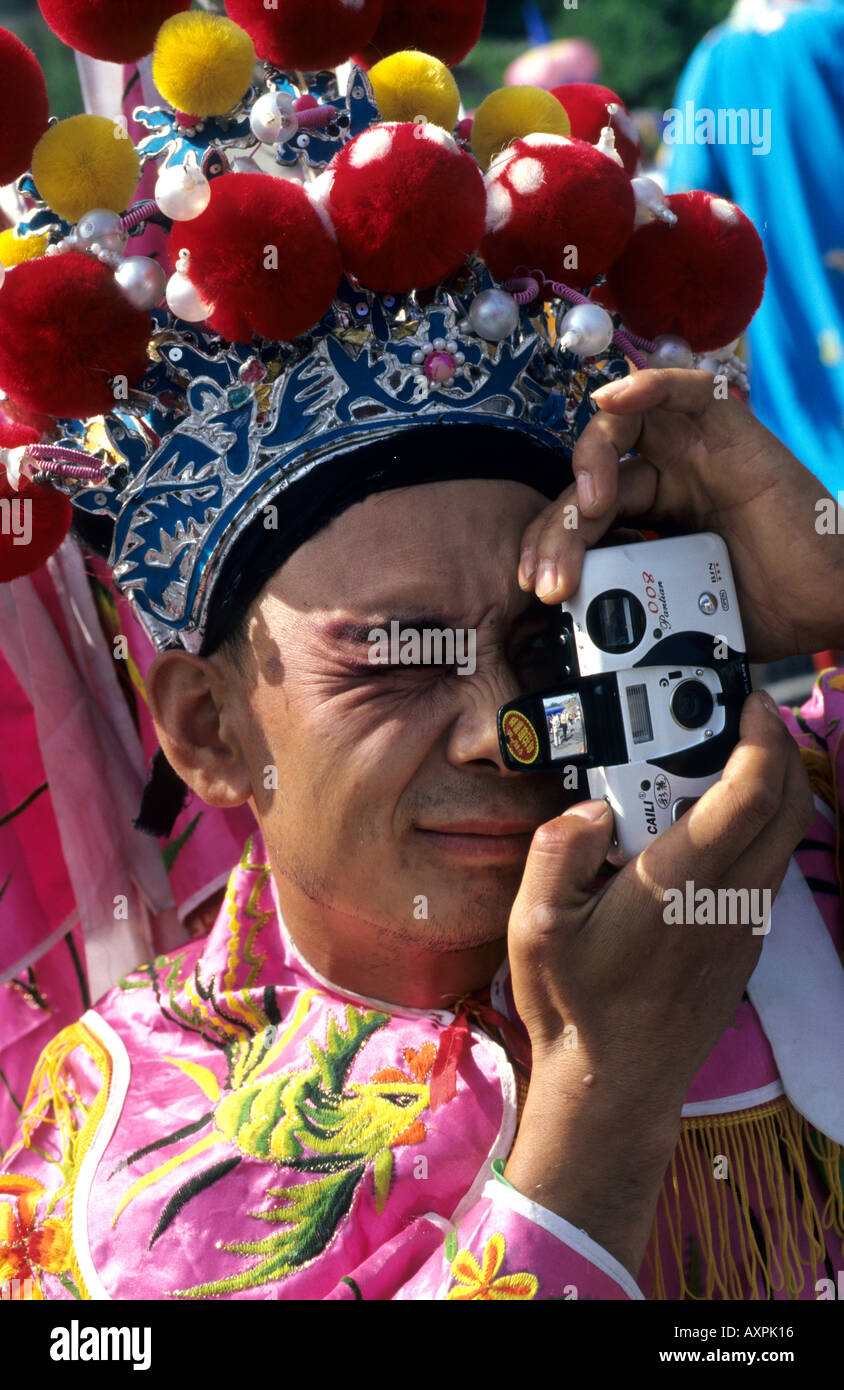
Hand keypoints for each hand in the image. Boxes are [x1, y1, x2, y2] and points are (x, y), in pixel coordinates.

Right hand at [503, 693, 813, 1273]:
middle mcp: (724, 900)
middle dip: (778, 745)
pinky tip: (708, 825)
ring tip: (724, 759)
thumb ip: (557, 849)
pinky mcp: (743, 943)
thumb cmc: (572, 1006)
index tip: (747, 700)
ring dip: (772, 785)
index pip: (747, 796)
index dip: (759, 737)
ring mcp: (742, 925)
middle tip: (744, 713)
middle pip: (787, 805)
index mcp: (675, 885)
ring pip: (785, 836)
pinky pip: (767, 867)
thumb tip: (590, 810)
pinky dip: (757, 827)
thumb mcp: (532, 924)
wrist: (614, 1087)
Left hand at [518, 370, 843, 661]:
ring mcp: (696, 451)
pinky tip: (613, 402)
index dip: (550, 545)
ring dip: (587, 465)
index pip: (581, 516)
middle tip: (550, 577)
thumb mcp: (672, 616)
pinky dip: (644, 386)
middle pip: (589, 480)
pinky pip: (681, 390)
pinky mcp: (729, 428)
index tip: (535, 587)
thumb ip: (623, 610)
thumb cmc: (763, 610)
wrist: (826, 606)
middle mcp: (669, 478)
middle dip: (557, 529)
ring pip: (618, 431)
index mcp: (652, 517)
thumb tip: (569, 634)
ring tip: (585, 512)